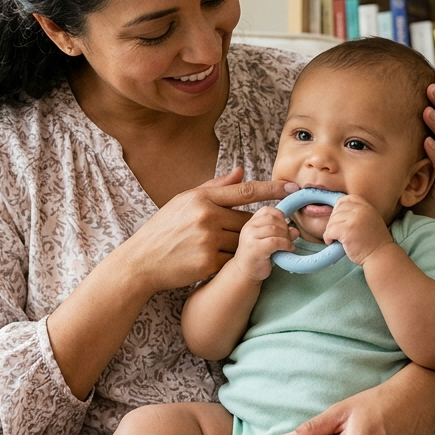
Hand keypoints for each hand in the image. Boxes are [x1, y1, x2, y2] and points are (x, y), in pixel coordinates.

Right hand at [119, 168, 296, 293]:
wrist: (142, 261)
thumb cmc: (163, 230)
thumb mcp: (183, 201)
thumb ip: (214, 186)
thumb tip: (241, 171)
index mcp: (201, 197)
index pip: (245, 190)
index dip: (272, 189)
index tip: (293, 188)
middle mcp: (206, 216)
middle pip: (247, 220)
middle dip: (249, 228)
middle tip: (243, 234)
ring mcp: (208, 240)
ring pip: (243, 242)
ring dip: (240, 246)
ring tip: (220, 248)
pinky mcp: (209, 263)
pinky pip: (234, 260)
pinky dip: (230, 262)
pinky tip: (213, 261)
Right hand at [229, 206, 298, 280]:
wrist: (244, 273)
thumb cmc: (257, 257)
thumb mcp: (268, 241)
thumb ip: (281, 233)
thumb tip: (295, 231)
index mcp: (251, 223)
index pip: (267, 210)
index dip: (280, 216)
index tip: (285, 226)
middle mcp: (249, 228)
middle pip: (273, 219)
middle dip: (285, 228)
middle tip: (289, 238)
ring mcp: (250, 238)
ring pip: (275, 229)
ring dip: (287, 237)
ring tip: (288, 245)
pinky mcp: (256, 249)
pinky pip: (276, 241)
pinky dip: (286, 244)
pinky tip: (289, 249)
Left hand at [321, 195, 391, 265]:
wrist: (381, 256)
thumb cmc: (374, 242)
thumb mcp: (370, 220)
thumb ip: (358, 213)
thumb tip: (337, 211)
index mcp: (367, 207)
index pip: (345, 199)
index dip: (338, 208)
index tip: (338, 219)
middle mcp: (361, 210)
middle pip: (336, 210)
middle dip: (333, 221)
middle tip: (337, 232)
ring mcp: (354, 220)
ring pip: (331, 221)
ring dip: (330, 231)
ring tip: (336, 239)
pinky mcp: (347, 230)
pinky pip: (329, 231)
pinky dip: (328, 238)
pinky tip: (332, 242)